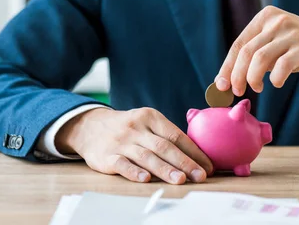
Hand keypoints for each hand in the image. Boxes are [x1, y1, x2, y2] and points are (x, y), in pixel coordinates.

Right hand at [55, 107, 213, 184]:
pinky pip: (122, 164)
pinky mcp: (107, 156)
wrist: (90, 126)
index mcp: (150, 117)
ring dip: (165, 169)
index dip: (194, 151)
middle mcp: (137, 128)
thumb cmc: (128, 127)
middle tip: (200, 176)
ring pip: (146, 156)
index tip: (208, 166)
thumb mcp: (146, 121)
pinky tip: (145, 179)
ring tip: (181, 180)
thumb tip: (197, 153)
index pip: (176, 135)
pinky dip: (134, 172)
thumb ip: (166, 133)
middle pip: (164, 146)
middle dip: (185, 162)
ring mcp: (122, 142)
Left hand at [215, 6, 298, 94]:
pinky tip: (276, 83)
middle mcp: (277, 20)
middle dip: (237, 75)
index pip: (238, 43)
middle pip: (246, 51)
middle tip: (237, 91)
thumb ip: (256, 56)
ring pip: (260, 58)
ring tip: (257, 89)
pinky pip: (282, 66)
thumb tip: (228, 79)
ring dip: (253, 78)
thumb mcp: (276, 46)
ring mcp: (292, 32)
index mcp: (266, 17)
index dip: (227, 66)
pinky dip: (275, 78)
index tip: (221, 85)